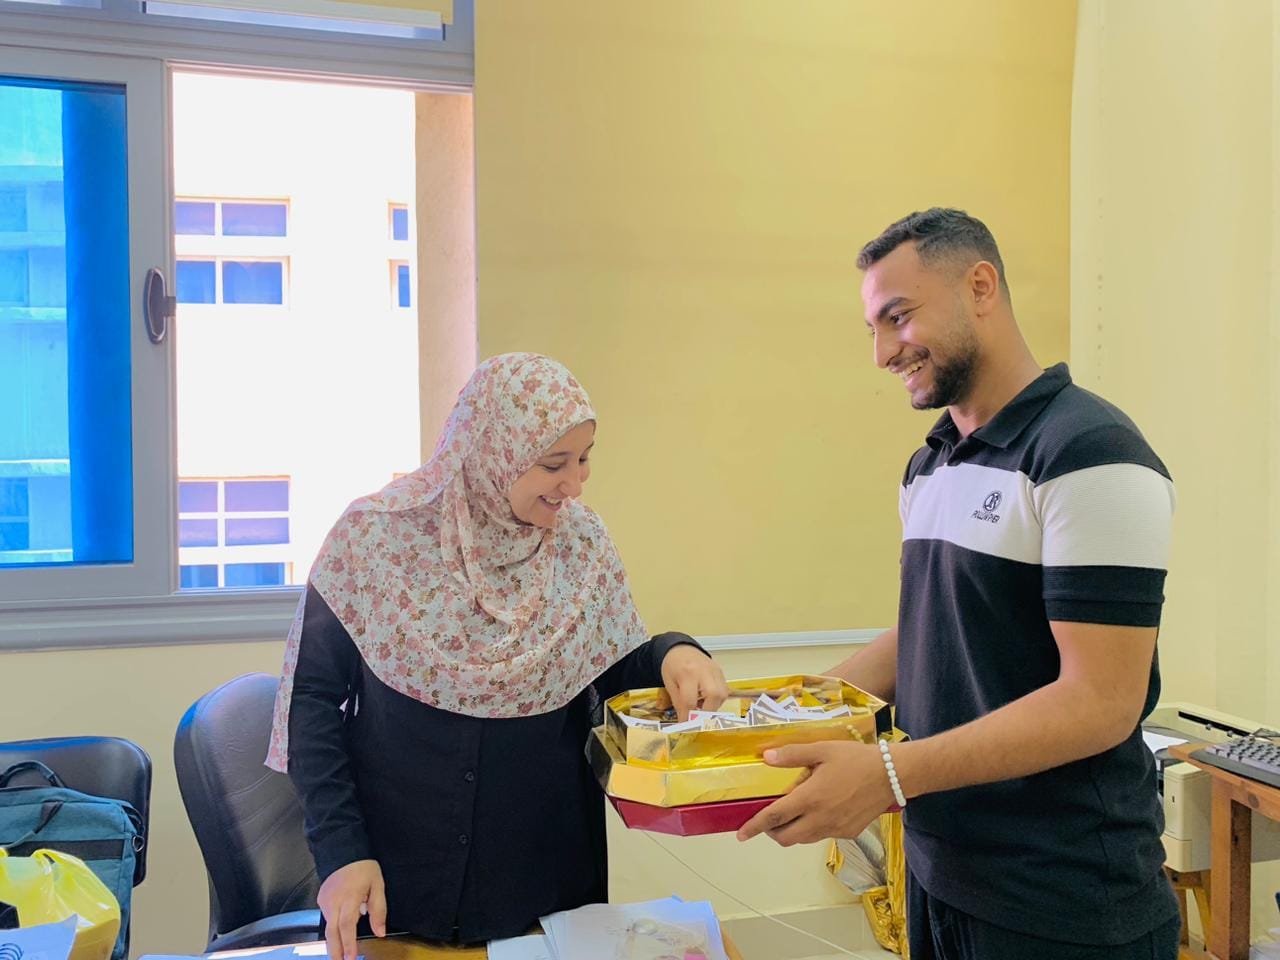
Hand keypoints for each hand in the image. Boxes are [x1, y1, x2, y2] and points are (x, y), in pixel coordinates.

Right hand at [318, 858, 386, 959]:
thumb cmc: (364, 868)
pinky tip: (337, 937)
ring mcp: (325, 901)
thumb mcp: (378, 885)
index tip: (351, 958)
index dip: (349, 944)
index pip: (347, 926)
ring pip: (328, 927)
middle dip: (335, 951)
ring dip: (333, 943)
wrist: (343, 851)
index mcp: (350, 898)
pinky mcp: (320, 900)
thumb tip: (380, 932)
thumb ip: (379, 910)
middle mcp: (334, 902)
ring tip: (338, 956)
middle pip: (332, 932)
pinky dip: (331, 929)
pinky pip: (327, 918)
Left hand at [659, 644, 729, 720]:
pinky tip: (707, 700)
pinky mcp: (721, 672)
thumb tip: (686, 720)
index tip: (685, 725)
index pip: (690, 700)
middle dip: (706, 712)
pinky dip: (717, 700)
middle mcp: (704, 671)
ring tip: (701, 708)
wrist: (681, 649)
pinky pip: (724, 690)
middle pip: (713, 695)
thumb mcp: (669, 683)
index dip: (688, 717)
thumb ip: (678, 702)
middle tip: (697, 719)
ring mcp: (715, 670)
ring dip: (713, 707)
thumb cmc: (672, 666)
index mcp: (687, 673)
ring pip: (722, 694)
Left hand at [736, 740, 896, 845]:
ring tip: (794, 813)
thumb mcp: (822, 750)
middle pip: (786, 837)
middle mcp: (819, 819)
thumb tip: (766, 757)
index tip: (740, 835)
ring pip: (803, 839)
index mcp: (809, 798)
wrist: (892, 775)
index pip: (773, 817)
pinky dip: (813, 829)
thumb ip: (792, 755)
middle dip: (772, 832)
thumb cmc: (855, 759)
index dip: (754, 827)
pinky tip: (820, 811)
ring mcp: (835, 829)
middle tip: (770, 819)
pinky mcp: (848, 833)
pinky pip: (822, 836)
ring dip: (792, 831)